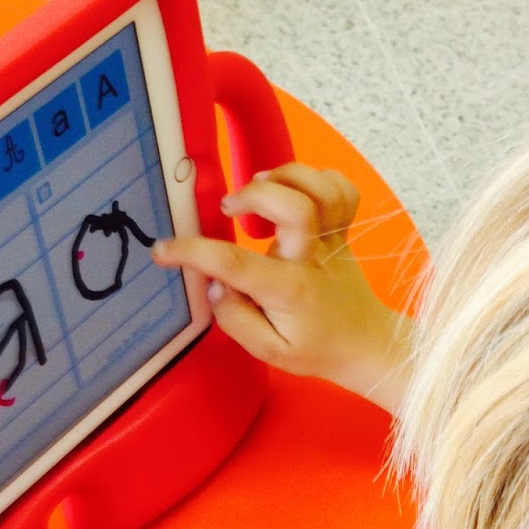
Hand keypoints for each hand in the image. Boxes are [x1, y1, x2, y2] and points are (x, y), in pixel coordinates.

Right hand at [154, 162, 413, 413]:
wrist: (365, 345)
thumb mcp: (268, 352)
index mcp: (288, 289)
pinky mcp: (343, 230)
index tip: (163, 250)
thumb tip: (215, 286)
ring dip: (286, 177)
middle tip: (228, 208)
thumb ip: (236, 320)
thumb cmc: (314, 349)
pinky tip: (296, 190)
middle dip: (254, 195)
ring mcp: (332, 239)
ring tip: (259, 188)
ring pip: (320, 189)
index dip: (192, 252)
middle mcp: (312, 257)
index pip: (235, 262)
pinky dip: (318, 179)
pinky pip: (340, 189)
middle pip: (295, 205)